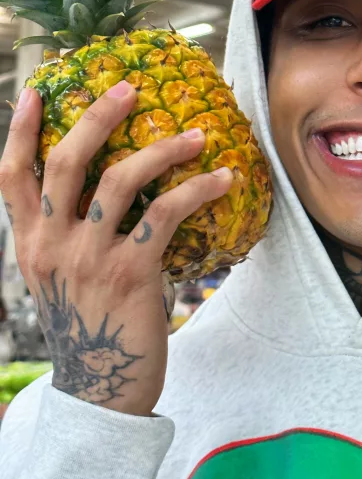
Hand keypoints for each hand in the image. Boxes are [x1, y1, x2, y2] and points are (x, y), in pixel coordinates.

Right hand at [0, 81, 232, 416]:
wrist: (101, 390)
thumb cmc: (88, 326)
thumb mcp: (57, 278)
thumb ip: (63, 234)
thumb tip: (95, 189)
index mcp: (30, 243)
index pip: (11, 176)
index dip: (19, 130)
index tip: (34, 91)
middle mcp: (53, 245)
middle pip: (66, 163)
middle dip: (97, 118)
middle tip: (128, 88)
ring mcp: (90, 258)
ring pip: (120, 180)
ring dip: (162, 149)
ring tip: (196, 135)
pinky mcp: (132, 273)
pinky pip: (166, 214)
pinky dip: (198, 189)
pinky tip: (224, 178)